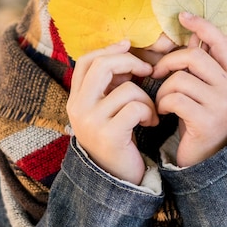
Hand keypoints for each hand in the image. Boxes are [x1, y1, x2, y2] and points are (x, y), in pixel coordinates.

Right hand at [67, 40, 158, 183]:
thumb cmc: (117, 138)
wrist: (116, 180)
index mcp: (75, 100)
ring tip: (150, 113)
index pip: (85, 61)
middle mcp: (78, 109)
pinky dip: (149, 113)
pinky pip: (136, 108)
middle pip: (102, 66)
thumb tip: (124, 50)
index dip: (108, 49)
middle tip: (147, 70)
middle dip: (129, 61)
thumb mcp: (107, 109)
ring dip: (146, 98)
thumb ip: (111, 84)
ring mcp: (91, 122)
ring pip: (127, 89)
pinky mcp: (109, 135)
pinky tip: (151, 123)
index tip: (128, 45)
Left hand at [151, 13, 226, 166]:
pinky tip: (162, 112)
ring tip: (161, 100)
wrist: (209, 159)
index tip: (183, 16)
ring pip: (181, 79)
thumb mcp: (206, 90)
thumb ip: (201, 65)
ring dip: (162, 89)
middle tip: (157, 72)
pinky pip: (175, 99)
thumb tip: (191, 33)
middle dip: (169, 62)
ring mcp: (221, 105)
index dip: (201, 25)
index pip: (220, 41)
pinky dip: (162, 103)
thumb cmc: (202, 118)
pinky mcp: (206, 122)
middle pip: (194, 57)